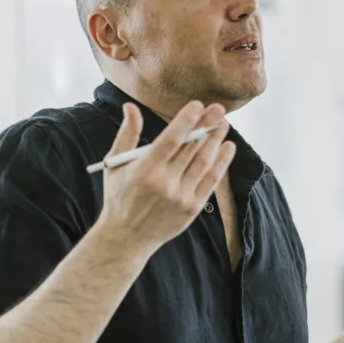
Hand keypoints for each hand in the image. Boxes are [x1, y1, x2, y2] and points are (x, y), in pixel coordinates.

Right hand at [96, 101, 234, 256]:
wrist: (127, 237)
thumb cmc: (120, 196)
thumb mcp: (115, 165)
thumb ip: (127, 134)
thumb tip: (131, 106)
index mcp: (144, 170)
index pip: (171, 139)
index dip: (186, 120)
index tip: (197, 105)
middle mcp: (165, 183)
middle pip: (192, 148)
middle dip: (206, 125)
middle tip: (218, 108)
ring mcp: (181, 196)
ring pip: (205, 162)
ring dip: (216, 140)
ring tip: (223, 124)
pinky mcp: (193, 208)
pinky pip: (212, 181)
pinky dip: (222, 163)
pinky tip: (228, 147)